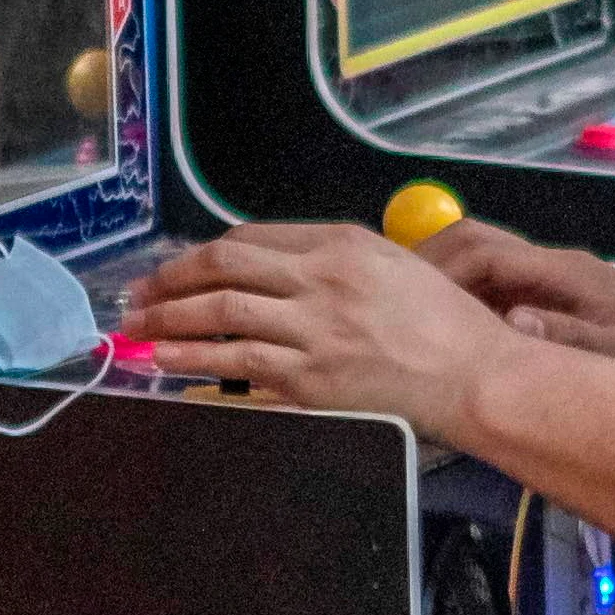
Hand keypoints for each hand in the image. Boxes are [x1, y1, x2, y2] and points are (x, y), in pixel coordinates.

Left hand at [114, 223, 509, 432]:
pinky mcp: (311, 377)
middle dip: (170, 279)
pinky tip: (166, 360)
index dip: (202, 254)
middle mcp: (320, 278)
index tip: (178, 269)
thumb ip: (338, 263)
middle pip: (225, 265)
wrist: (476, 375)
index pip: (250, 237)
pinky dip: (195, 360)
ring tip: (138, 327)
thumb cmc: (448, 325)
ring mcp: (313, 328)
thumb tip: (282, 274)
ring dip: (169, 319)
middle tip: (138, 294)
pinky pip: (238, 363)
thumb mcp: (395, 267)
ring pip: (221, 312)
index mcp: (341, 244)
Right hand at [413, 216, 614, 370]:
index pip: (486, 252)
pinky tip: (449, 339)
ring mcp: (555, 283)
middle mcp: (556, 268)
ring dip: (445, 287)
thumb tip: (514, 322)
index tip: (404, 297)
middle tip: (392, 302)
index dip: (438, 269)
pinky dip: (467, 307)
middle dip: (429, 266)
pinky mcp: (555, 303)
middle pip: (477, 246)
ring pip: (483, 268)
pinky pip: (498, 294)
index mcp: (569, 272)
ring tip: (409, 321)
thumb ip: (569, 339)